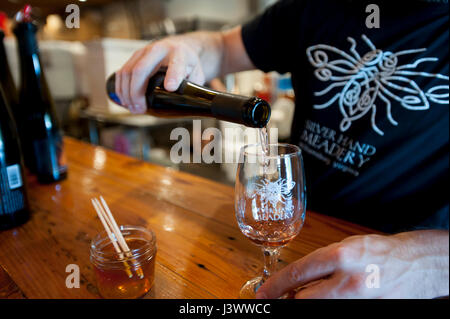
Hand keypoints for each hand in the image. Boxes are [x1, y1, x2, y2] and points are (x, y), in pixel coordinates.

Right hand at [115, 34, 207, 113]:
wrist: (181, 47)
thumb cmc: (189, 64)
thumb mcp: (197, 74)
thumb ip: (193, 88)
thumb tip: (187, 106)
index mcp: (179, 53)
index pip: (176, 64)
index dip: (172, 75)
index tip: (170, 88)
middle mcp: (159, 49)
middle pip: (141, 69)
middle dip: (136, 92)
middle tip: (140, 109)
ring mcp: (144, 51)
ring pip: (127, 71)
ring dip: (127, 93)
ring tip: (133, 109)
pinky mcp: (135, 56)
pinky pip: (122, 72)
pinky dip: (121, 88)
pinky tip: (125, 100)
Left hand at [255, 230, 448, 298]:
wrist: (415, 263)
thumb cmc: (377, 251)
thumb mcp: (344, 248)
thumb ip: (320, 264)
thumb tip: (295, 282)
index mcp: (340, 256)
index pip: (298, 273)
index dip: (275, 285)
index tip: (263, 293)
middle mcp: (349, 280)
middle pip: (304, 299)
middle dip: (287, 301)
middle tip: (277, 300)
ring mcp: (360, 299)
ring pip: (319, 307)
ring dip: (307, 303)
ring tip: (301, 297)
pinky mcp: (369, 310)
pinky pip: (339, 310)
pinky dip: (327, 306)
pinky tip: (327, 299)